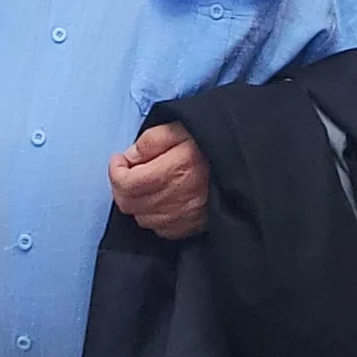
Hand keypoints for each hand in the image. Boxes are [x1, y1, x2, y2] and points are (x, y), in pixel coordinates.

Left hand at [107, 124, 211, 238]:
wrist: (241, 160)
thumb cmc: (208, 141)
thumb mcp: (178, 127)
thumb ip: (150, 141)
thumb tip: (129, 158)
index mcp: (173, 170)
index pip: (126, 184)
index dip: (115, 171)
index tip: (119, 159)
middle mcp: (178, 198)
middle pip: (130, 204)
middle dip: (122, 187)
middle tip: (127, 171)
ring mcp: (186, 216)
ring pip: (143, 219)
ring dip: (138, 202)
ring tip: (146, 183)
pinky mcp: (194, 226)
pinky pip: (161, 229)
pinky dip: (154, 216)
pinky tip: (161, 199)